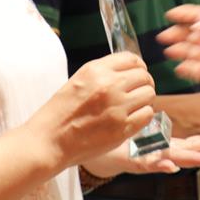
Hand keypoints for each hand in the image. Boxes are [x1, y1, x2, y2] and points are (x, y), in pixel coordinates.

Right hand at [27, 52, 154, 169]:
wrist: (50, 140)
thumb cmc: (61, 112)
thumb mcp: (78, 80)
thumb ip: (103, 73)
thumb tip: (130, 70)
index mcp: (96, 70)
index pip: (132, 59)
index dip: (138, 66)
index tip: (137, 74)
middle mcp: (109, 85)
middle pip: (144, 76)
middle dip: (144, 83)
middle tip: (137, 92)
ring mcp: (117, 107)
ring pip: (149, 94)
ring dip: (144, 100)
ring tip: (134, 106)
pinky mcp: (122, 128)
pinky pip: (147, 114)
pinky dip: (143, 115)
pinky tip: (133, 118)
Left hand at [82, 126, 199, 177]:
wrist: (103, 153)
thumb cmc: (128, 143)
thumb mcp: (150, 134)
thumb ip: (166, 130)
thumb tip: (183, 119)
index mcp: (170, 146)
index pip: (198, 141)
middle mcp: (164, 154)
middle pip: (193, 148)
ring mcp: (152, 159)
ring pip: (177, 158)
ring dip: (195, 159)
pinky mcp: (135, 162)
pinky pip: (148, 164)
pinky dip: (160, 166)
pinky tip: (171, 166)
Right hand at [160, 4, 199, 96]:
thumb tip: (195, 27)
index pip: (198, 16)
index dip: (184, 14)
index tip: (170, 14)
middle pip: (188, 34)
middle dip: (175, 33)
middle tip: (164, 36)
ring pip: (188, 52)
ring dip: (177, 50)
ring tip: (170, 51)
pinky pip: (192, 70)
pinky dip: (184, 68)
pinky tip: (180, 67)